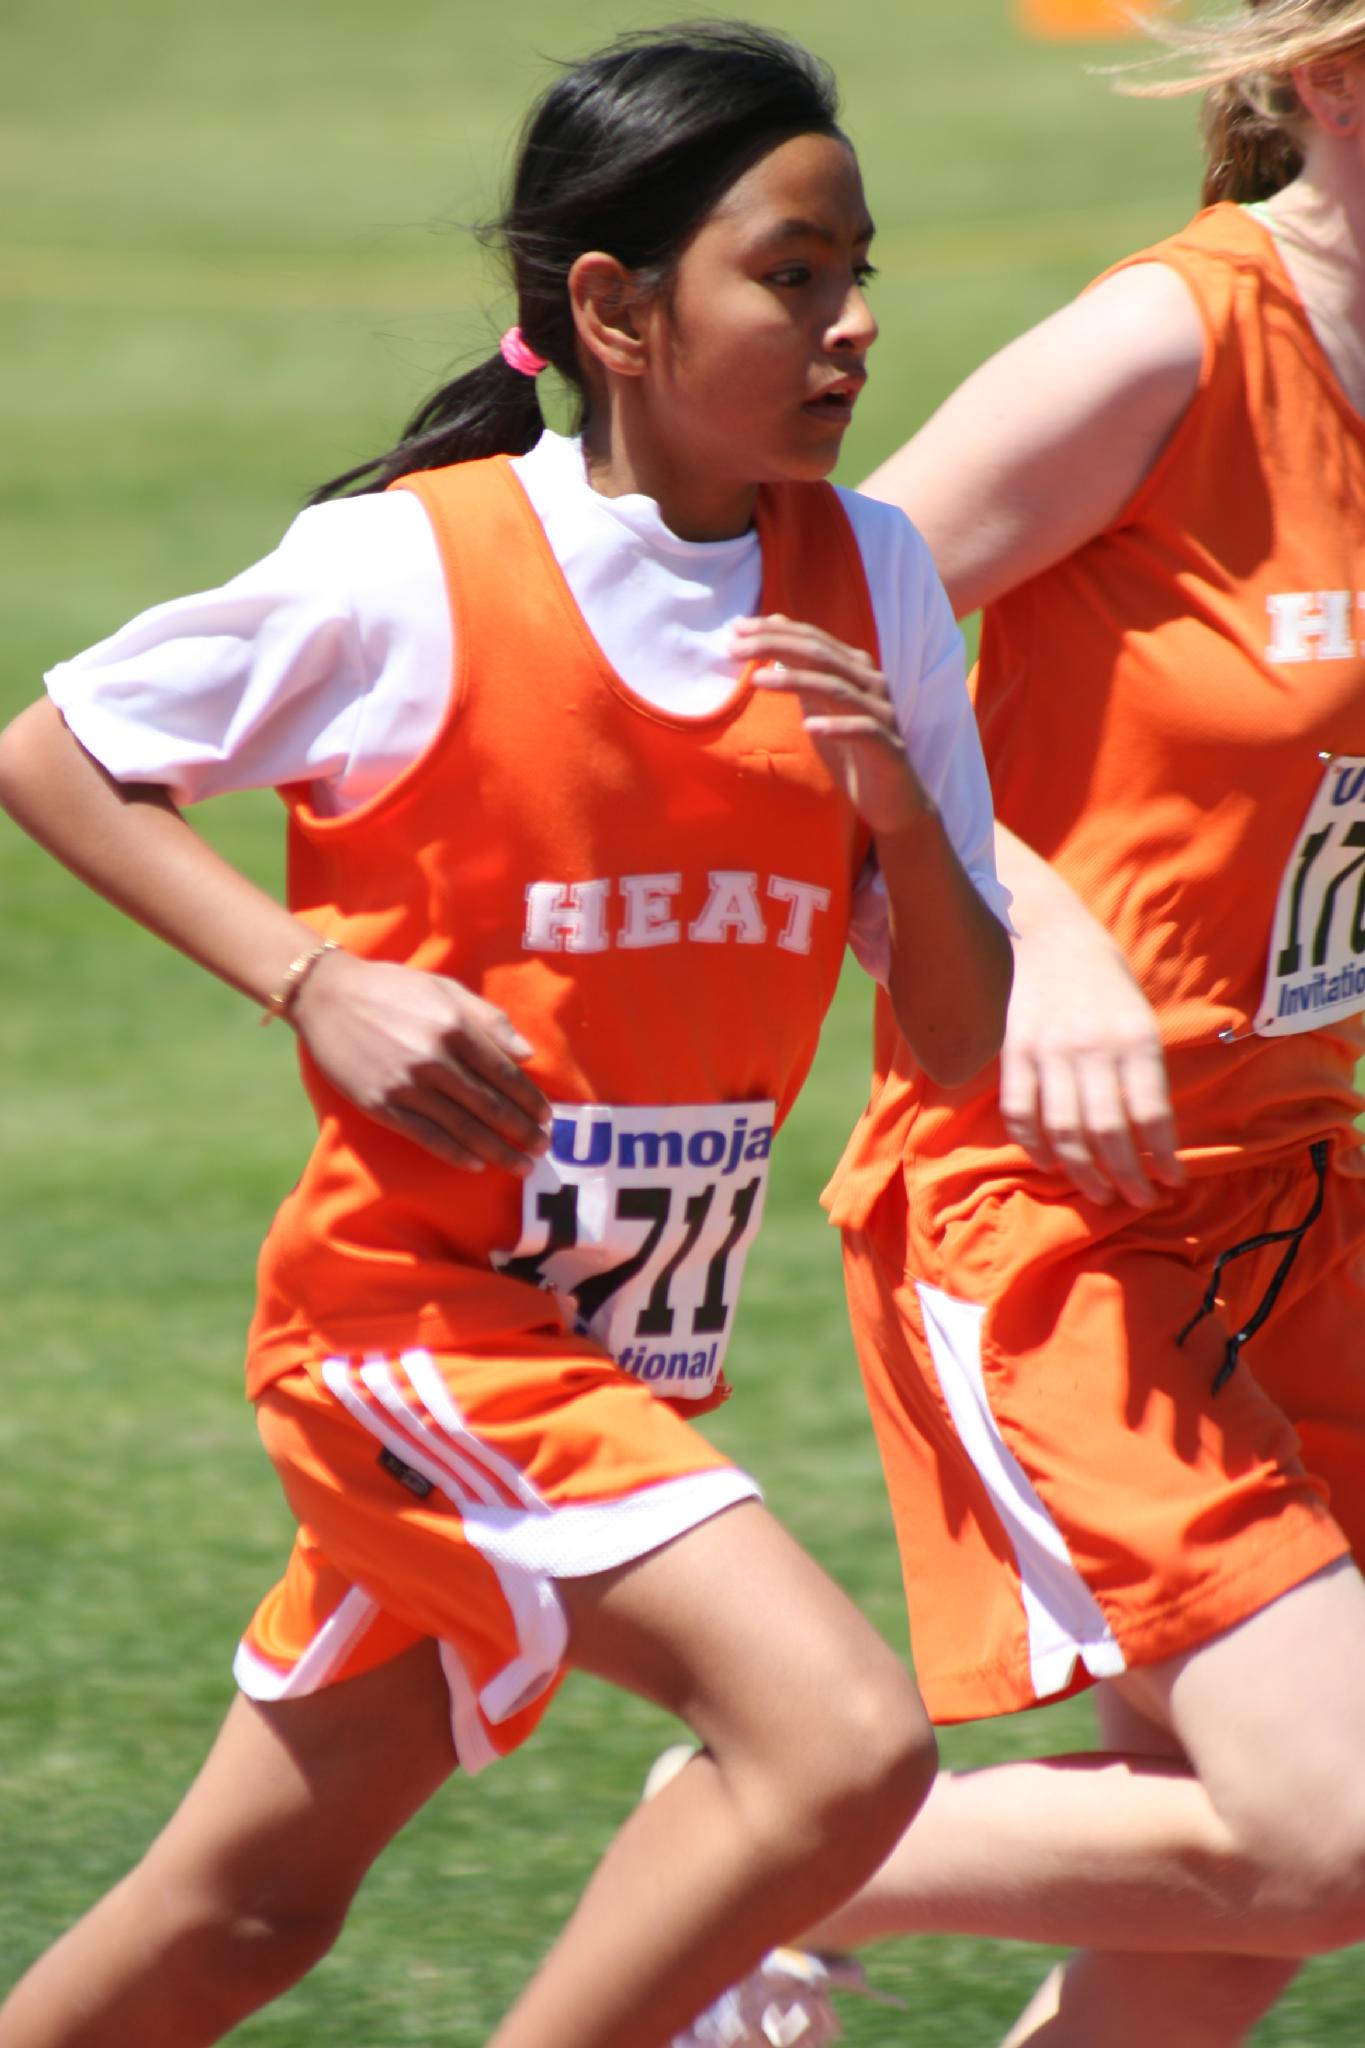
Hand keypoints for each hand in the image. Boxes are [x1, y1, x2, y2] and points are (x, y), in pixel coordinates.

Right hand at [291, 949, 550, 1173]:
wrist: (328, 997)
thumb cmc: (393, 988)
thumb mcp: (446, 989)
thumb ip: (489, 1020)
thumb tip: (528, 1054)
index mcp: (454, 1026)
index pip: (504, 1073)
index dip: (529, 1099)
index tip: (547, 1116)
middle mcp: (434, 1058)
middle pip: (490, 1105)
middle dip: (521, 1130)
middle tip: (542, 1148)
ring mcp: (406, 1085)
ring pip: (463, 1127)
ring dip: (497, 1150)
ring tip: (521, 1166)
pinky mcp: (382, 1105)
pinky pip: (427, 1136)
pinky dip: (455, 1153)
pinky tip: (476, 1164)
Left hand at [730, 614, 927, 836]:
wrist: (891, 798)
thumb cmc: (850, 751)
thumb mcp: (819, 707)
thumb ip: (802, 673)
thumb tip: (775, 634)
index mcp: (855, 669)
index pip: (812, 639)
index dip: (774, 630)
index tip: (735, 628)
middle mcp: (871, 683)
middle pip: (821, 655)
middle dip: (776, 646)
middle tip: (734, 648)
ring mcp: (882, 714)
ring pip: (837, 689)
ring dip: (795, 680)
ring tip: (756, 679)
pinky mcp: (890, 748)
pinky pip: (863, 731)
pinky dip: (836, 726)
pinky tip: (807, 727)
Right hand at [1001, 919, 1181, 1206]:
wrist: (1051, 936)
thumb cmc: (1107, 983)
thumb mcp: (1141, 1019)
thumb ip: (1145, 1074)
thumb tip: (1153, 1139)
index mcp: (1134, 1038)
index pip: (1151, 1113)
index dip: (1162, 1157)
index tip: (1172, 1183)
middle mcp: (1092, 1047)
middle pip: (1107, 1131)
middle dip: (1126, 1176)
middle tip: (1137, 1200)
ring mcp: (1049, 1051)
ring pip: (1064, 1130)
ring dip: (1083, 1171)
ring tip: (1100, 1192)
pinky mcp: (1015, 1053)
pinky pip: (1021, 1112)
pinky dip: (1034, 1146)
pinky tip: (1052, 1165)